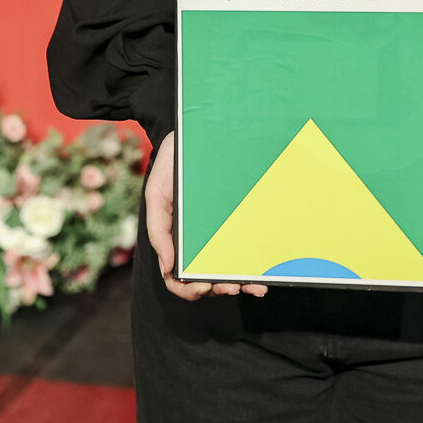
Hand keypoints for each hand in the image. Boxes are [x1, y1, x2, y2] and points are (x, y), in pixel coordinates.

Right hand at [142, 135, 265, 300]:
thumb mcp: (156, 194)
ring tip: (255, 285)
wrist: (195, 134)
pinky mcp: (240, 219)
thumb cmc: (171, 165)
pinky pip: (249, 246)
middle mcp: (199, 240)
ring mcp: (221, 232)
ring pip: (231, 267)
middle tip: (232, 286)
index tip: (200, 287)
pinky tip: (266, 270)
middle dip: (219, 288)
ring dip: (242, 282)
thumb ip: (158, 230)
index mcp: (177, 239)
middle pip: (208, 277)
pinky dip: (256, 263)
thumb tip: (169, 267)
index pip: (177, 276)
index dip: (187, 288)